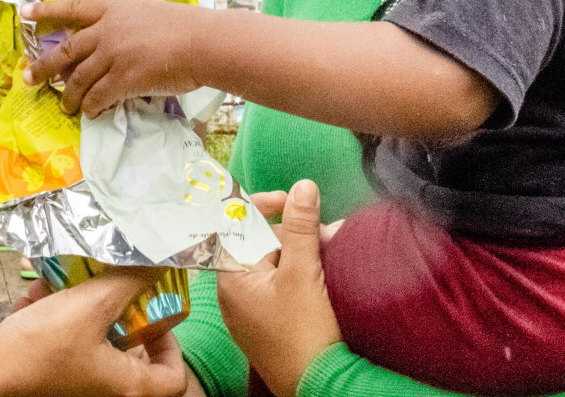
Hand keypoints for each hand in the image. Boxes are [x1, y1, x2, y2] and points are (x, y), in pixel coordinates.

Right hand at [0, 272, 187, 396]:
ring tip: (58, 283)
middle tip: (109, 290)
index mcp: (127, 388)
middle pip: (129, 357)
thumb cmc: (43, 346)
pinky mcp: (47, 383)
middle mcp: (104, 395)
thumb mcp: (93, 303)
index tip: (156, 318)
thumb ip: (131, 281)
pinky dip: (53, 323)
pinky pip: (61, 351)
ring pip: (90, 347)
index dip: (171, 347)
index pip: (172, 379)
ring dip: (78, 310)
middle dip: (116, 314)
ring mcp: (74, 390)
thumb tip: (161, 261)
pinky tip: (33, 297)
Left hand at [23, 0, 201, 117]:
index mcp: (113, 11)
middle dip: (43, 66)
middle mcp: (106, 32)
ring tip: (66, 106)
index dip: (46, 11)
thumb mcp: (149, 14)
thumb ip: (127, 25)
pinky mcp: (122, 80)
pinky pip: (97, 97)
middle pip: (65, 50)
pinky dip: (91, 108)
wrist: (202, 42)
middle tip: (28, 78)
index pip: (72, 9)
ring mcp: (112, 56)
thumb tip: (115, 40)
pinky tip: (90, 114)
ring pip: (78, 79)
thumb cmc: (185, 26)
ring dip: (69, 96)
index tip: (24, 11)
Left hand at [217, 180, 341, 396]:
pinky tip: (326, 269)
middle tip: (325, 232)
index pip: (233, 225)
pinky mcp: (270, 321)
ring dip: (303, 249)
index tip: (289, 198)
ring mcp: (252, 309)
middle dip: (294, 230)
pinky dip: (302, 271)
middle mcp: (234, 293)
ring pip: (274, 262)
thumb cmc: (302, 332)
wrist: (316, 384)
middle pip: (259, 242)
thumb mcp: (302, 272)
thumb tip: (303, 187)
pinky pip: (281, 283)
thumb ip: (300, 226)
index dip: (259, 204)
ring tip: (333, 249)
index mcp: (232, 277)